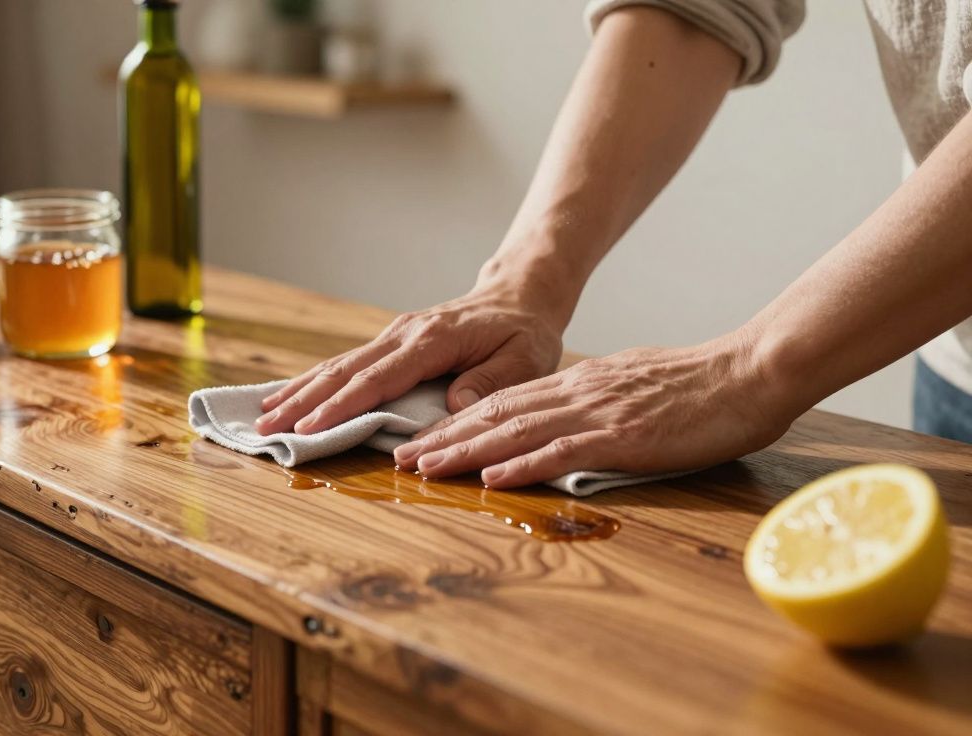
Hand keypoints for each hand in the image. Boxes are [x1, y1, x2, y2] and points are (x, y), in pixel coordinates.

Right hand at [254, 281, 565, 435]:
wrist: (518, 297)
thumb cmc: (524, 333)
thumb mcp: (524, 360)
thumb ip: (490, 383)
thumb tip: (451, 408)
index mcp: (431, 341)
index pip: (378, 379)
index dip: (341, 406)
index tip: (309, 427)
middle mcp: (403, 334)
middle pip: (344, 371)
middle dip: (303, 402)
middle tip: (265, 429)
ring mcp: (392, 336)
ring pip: (337, 366)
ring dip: (299, 391)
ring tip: (263, 415)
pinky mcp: (390, 344)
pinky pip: (346, 366)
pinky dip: (314, 382)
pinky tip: (289, 397)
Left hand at [393, 335, 798, 487]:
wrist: (750, 371)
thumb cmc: (700, 385)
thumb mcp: (634, 385)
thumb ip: (596, 401)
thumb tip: (570, 419)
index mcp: (580, 384)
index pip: (504, 402)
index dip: (459, 423)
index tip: (424, 441)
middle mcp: (578, 394)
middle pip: (496, 415)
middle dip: (445, 438)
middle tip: (402, 459)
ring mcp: (599, 413)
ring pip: (516, 431)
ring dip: (466, 451)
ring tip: (426, 468)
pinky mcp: (624, 436)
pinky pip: (564, 451)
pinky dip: (523, 465)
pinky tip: (493, 478)